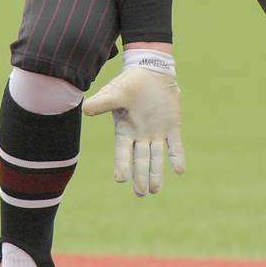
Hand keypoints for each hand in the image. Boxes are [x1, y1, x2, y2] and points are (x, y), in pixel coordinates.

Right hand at [82, 65, 184, 195]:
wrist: (151, 73)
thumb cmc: (129, 84)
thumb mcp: (115, 92)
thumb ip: (103, 102)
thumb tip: (85, 109)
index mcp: (125, 130)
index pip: (122, 151)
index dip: (122, 164)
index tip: (121, 179)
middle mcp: (140, 136)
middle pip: (140, 160)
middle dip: (140, 177)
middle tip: (141, 193)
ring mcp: (157, 133)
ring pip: (156, 158)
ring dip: (156, 173)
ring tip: (155, 190)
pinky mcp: (172, 127)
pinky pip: (175, 145)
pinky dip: (177, 157)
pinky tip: (179, 170)